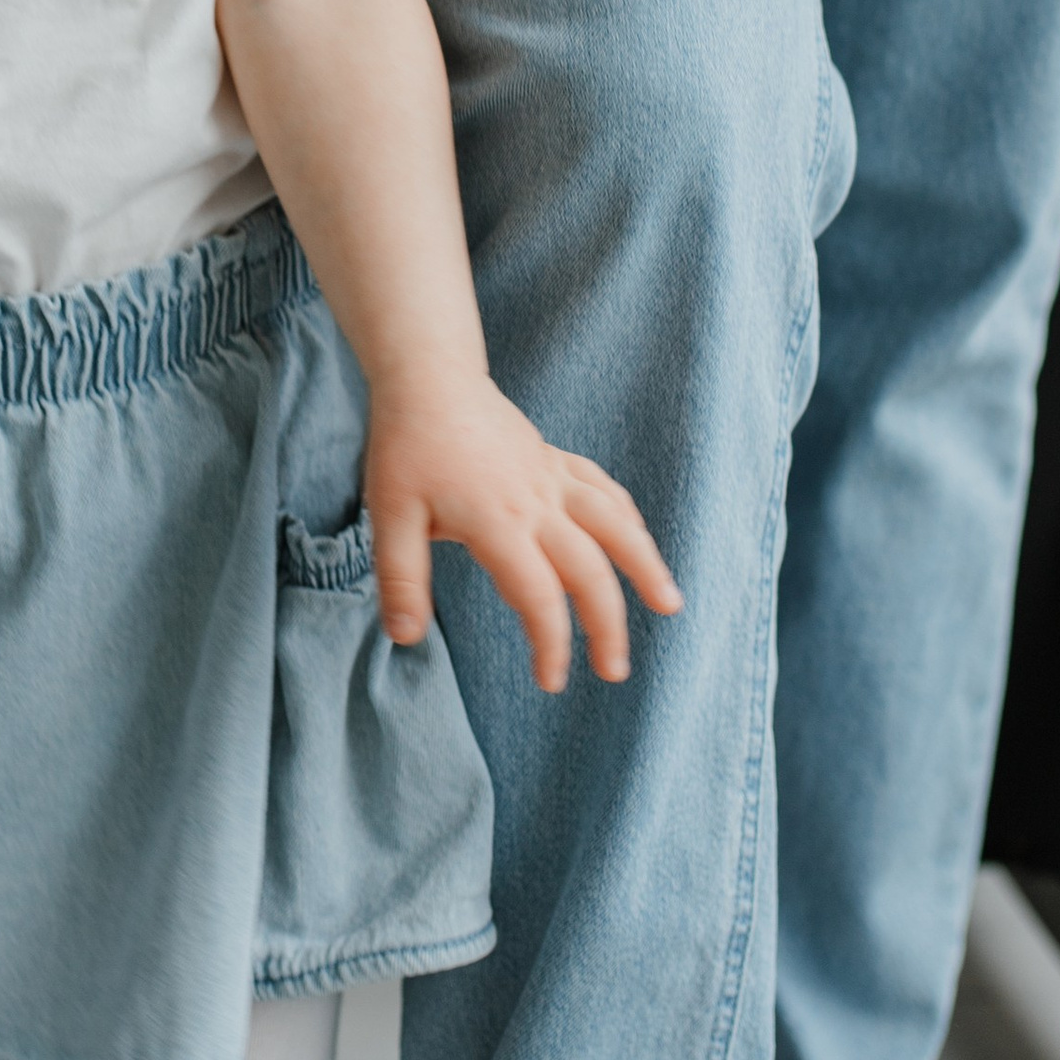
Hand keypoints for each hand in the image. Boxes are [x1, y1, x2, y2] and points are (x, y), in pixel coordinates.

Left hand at [366, 371, 681, 691]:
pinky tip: (637, 544)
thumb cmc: (406, 447)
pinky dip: (627, 521)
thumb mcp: (390, 516)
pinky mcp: (556, 461)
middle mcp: (538, 503)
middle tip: (615, 671)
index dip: (551, 644)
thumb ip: (400, 580)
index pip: (538, 597)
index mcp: (498, 523)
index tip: (552, 681)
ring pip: (615, 525)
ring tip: (670, 604)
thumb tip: (405, 638)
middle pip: (590, 571)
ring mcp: (553, 479)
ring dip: (645, 566)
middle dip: (607, 626)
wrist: (429, 378)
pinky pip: (605, 491)